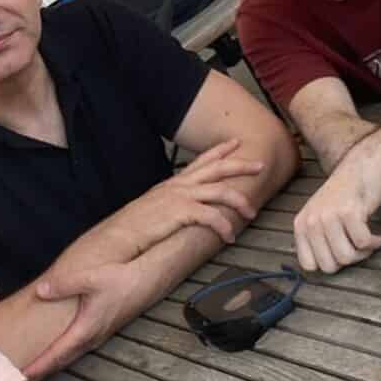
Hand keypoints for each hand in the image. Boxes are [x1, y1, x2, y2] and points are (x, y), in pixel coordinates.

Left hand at [26, 260, 143, 378]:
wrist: (146, 279)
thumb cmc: (120, 279)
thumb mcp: (89, 278)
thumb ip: (63, 285)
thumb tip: (40, 290)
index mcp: (85, 329)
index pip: (56, 354)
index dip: (38, 366)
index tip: (21, 377)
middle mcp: (91, 338)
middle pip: (62, 361)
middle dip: (42, 370)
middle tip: (21, 379)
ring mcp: (98, 335)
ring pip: (70, 355)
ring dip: (53, 363)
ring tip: (34, 367)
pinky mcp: (101, 329)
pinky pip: (77, 347)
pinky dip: (63, 353)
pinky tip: (56, 348)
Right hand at [97, 139, 264, 258]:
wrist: (120, 234)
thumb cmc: (135, 225)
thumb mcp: (155, 206)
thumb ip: (171, 203)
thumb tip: (182, 209)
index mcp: (174, 183)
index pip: (201, 161)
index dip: (220, 150)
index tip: (235, 143)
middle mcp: (180, 185)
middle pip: (218, 169)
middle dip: (242, 165)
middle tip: (260, 165)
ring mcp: (181, 197)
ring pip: (221, 191)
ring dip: (240, 202)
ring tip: (251, 213)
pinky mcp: (181, 212)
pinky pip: (212, 216)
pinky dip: (225, 227)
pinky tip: (229, 236)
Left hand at [294, 152, 380, 273]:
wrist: (362, 168)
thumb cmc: (344, 196)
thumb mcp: (320, 216)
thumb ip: (315, 239)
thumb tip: (322, 269)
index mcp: (301, 225)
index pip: (309, 265)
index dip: (330, 264)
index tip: (342, 251)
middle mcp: (311, 221)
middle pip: (329, 266)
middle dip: (349, 261)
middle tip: (358, 246)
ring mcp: (329, 216)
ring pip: (346, 257)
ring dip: (363, 253)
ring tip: (368, 239)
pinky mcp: (349, 212)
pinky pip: (363, 244)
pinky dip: (375, 243)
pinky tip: (378, 235)